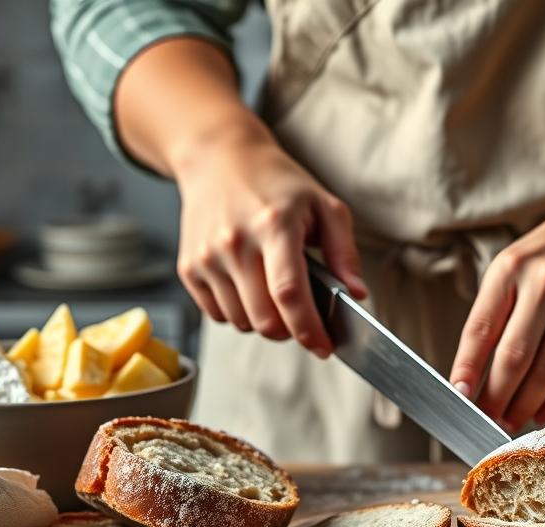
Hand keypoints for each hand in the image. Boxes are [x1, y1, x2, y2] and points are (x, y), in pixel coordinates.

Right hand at [173, 133, 365, 356]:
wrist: (220, 161)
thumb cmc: (278, 185)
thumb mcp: (324, 205)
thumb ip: (345, 252)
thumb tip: (356, 294)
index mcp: (274, 225)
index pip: (289, 293)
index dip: (309, 329)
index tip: (324, 347)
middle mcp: (234, 243)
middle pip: (265, 319)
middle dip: (291, 331)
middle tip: (303, 317)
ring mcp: (206, 257)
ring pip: (242, 323)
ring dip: (264, 322)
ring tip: (274, 292)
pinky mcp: (188, 268)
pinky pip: (218, 315)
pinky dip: (239, 313)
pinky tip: (249, 286)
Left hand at [449, 182, 544, 429]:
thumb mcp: (513, 268)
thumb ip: (492, 316)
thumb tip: (472, 381)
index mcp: (514, 270)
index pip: (481, 332)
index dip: (468, 372)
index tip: (461, 401)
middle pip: (518, 361)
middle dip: (501, 401)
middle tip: (494, 421)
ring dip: (537, 408)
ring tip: (526, 418)